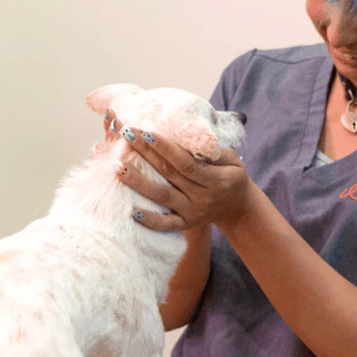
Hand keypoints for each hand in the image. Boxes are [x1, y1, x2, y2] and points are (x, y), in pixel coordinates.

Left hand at [108, 110, 250, 231]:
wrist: (238, 208)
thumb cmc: (232, 176)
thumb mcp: (233, 161)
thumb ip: (213, 152)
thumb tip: (188, 137)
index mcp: (216, 179)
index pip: (186, 162)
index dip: (165, 148)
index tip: (145, 132)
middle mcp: (203, 197)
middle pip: (170, 174)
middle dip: (146, 154)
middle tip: (125, 136)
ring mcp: (193, 212)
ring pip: (162, 197)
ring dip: (139, 183)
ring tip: (118, 168)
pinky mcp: (186, 224)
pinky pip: (166, 224)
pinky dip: (150, 221)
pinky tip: (132, 212)